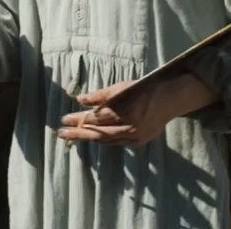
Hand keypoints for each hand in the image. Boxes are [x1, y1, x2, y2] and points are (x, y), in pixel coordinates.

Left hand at [58, 73, 216, 146]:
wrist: (169, 100)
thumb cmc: (144, 89)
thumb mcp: (121, 87)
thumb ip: (100, 95)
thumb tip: (79, 99)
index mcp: (123, 111)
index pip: (95, 119)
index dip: (78, 119)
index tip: (64, 119)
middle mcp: (128, 127)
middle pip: (97, 133)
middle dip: (78, 133)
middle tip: (61, 133)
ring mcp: (133, 137)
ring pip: (105, 140)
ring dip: (88, 138)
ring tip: (73, 136)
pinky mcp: (138, 143)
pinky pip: (115, 143)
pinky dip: (103, 140)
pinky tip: (92, 138)